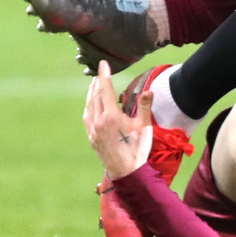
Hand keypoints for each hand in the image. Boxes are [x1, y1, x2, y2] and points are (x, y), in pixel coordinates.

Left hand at [83, 62, 152, 178]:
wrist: (126, 172)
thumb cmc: (137, 148)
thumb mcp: (144, 126)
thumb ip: (145, 107)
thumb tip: (148, 90)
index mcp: (111, 116)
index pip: (106, 90)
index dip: (104, 75)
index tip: (103, 64)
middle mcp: (99, 121)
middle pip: (95, 96)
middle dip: (97, 83)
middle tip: (99, 72)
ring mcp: (93, 131)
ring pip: (89, 107)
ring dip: (91, 94)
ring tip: (94, 85)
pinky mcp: (92, 138)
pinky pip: (87, 117)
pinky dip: (88, 107)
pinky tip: (91, 106)